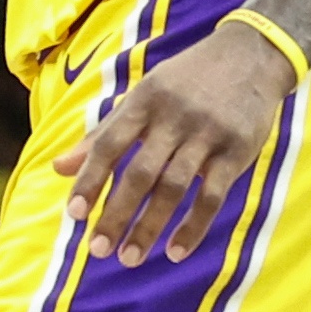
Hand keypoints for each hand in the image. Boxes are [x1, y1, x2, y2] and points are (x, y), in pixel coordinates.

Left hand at [56, 22, 293, 265]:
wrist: (252, 54)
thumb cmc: (186, 80)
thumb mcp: (142, 96)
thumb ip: (102, 134)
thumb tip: (58, 168)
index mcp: (145, 102)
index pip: (109, 145)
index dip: (90, 180)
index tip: (74, 214)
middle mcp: (173, 118)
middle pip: (140, 173)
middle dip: (116, 213)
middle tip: (98, 249)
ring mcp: (207, 134)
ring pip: (174, 188)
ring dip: (149, 226)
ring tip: (129, 257)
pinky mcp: (236, 151)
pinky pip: (212, 196)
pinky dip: (193, 227)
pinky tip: (175, 252)